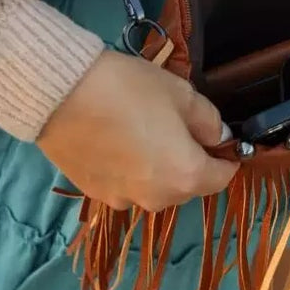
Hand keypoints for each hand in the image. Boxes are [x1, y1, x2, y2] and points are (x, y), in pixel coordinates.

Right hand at [37, 50, 237, 210]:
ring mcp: (122, 199)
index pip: (222, 178)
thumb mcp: (182, 94)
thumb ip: (209, 121)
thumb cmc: (130, 89)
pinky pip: (127, 185)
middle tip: (179, 124)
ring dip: (160, 166)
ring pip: (156, 187)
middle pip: (188, 185)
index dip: (227, 157)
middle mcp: (157, 199)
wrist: (61, 93)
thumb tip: (219, 137)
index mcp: (185, 176)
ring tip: (145, 130)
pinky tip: (119, 139)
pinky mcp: (95, 193)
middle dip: (191, 160)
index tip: (222, 138)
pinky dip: (132, 169)